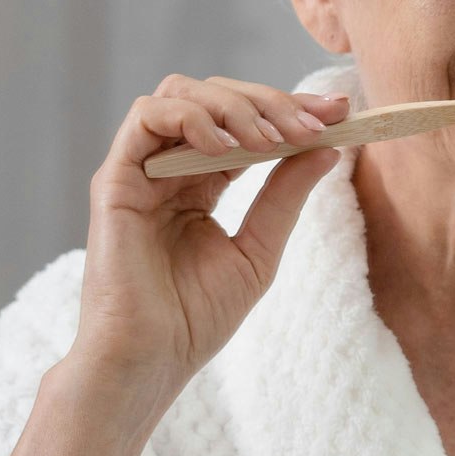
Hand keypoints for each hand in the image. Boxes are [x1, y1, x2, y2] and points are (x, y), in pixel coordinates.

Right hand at [68, 74, 347, 405]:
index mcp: (203, 179)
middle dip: (273, 101)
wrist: (149, 363)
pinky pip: (147, 115)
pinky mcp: (115, 177)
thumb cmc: (196, 317)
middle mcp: (171, 165)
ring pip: (184, 92)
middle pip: (219, 96)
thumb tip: (329, 146)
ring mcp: (142, 168)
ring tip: (270, 141)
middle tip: (313, 124)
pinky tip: (226, 147)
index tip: (338, 111)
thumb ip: (286, 194)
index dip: (292, 107)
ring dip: (236, 106)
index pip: (247, 121)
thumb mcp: (259, 248)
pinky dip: (192, 117)